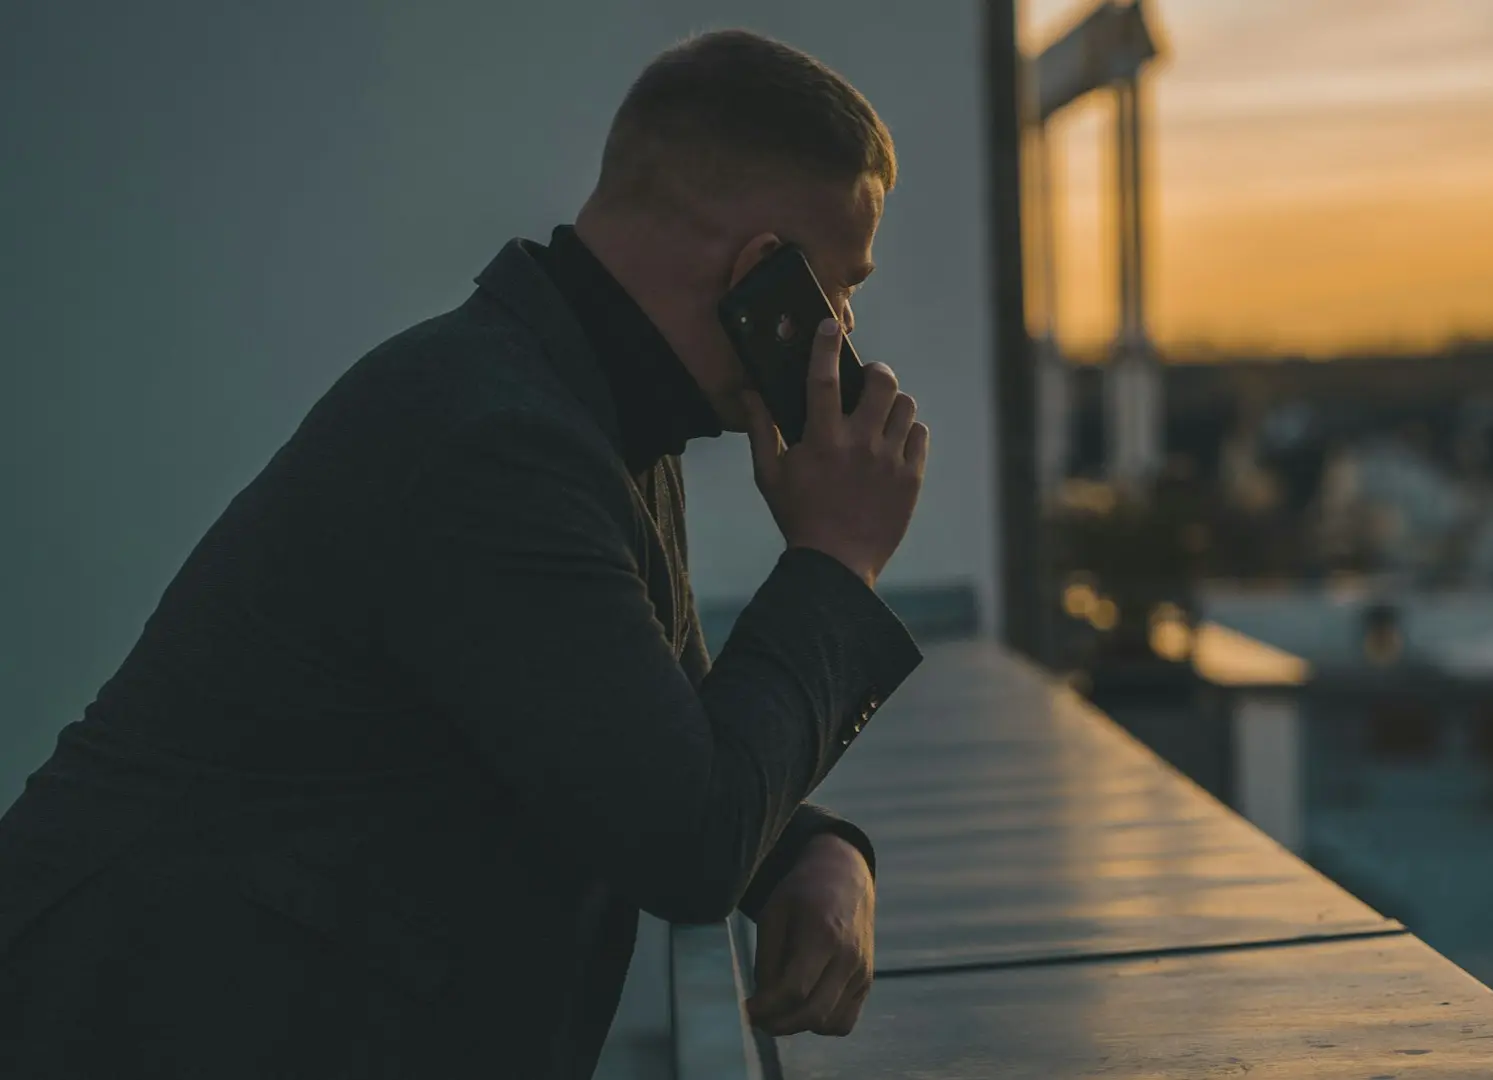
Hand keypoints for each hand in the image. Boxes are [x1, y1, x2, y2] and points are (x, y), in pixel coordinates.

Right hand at [744, 318, 928, 588]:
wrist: (836, 565)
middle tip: (867, 381)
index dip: (825, 347)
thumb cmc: (798, 517)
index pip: (823, 380)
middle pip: (881, 383)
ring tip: (880, 415)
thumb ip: (760, 429)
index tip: (828, 325)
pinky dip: (908, 432)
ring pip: (905, 406)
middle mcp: (859, 445)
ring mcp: (889, 462)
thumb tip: (748, 392)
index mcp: (821, 441)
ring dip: (892, 403)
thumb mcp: (769, 475)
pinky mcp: (910, 479)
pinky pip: (919, 435)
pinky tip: (893, 442)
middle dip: (875, 372)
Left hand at [745, 833, 875, 1036]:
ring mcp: (862, 973)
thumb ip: (768, 959)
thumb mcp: (774, 914)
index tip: (748, 1009)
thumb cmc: (804, 892)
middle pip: (814, 1013)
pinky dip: (823, 1024)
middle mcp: (848, 959)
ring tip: (781, 1011)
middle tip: (759, 1019)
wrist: (845, 878)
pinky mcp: (867, 982)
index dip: (767, 1007)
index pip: (795, 989)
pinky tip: (805, 1007)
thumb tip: (763, 1001)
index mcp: (823, 936)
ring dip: (801, 1025)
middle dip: (780, 1024)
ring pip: (830, 1024)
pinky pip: (845, 1021)